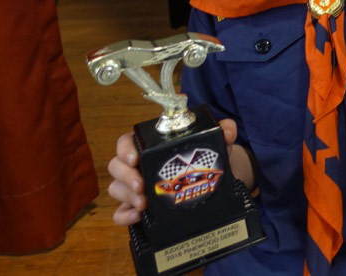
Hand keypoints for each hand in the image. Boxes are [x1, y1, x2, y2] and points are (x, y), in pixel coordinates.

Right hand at [107, 118, 238, 225]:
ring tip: (144, 203)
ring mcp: (134, 187)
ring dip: (126, 196)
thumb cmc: (203, 158)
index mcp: (149, 146)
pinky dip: (124, 215)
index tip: (135, 157)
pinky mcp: (136, 207)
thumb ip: (222, 132)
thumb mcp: (213, 144)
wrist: (211, 181)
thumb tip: (229, 128)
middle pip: (116, 167)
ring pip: (116, 189)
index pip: (126, 142)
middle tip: (142, 185)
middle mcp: (137, 165)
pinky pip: (120, 213)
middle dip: (125, 176)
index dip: (125, 148)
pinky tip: (137, 217)